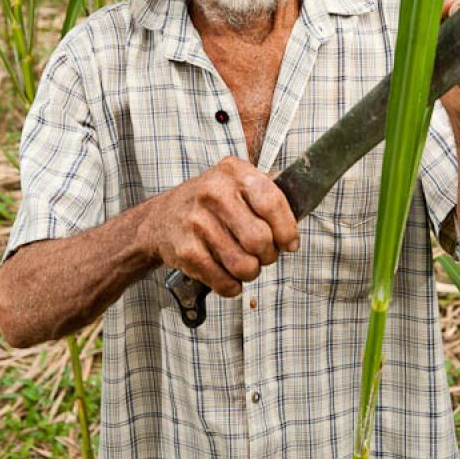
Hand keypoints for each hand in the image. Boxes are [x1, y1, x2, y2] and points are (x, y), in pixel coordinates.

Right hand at [139, 156, 298, 296]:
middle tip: (263, 254)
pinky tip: (228, 276)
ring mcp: (197, 221)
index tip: (289, 243)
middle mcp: (214, 192)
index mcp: (234, 172)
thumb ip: (267, 190)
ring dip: (251, 272)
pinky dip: (231, 286)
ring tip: (246, 266)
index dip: (287, 229)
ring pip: (244, 265)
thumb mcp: (235, 182)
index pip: (272, 202)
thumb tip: (299, 206)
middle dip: (268, 255)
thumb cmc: (209, 203)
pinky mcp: (186, 250)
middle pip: (260, 239)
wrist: (160, 218)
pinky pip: (223, 281)